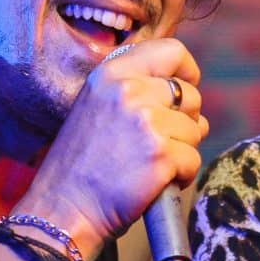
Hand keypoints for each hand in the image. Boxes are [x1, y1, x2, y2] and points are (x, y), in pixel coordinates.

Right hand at [24, 38, 205, 257]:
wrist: (63, 209)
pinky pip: (193, 159)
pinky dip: (182, 175)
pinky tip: (156, 183)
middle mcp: (129, 90)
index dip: (186, 73)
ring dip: (182, 151)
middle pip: (190, 95)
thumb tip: (185, 90)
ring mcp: (146, 121)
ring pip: (196, 130)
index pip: (172, 51)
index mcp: (112, 74)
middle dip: (185, 121)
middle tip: (160, 144)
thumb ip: (134, 90)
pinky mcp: (160, 154)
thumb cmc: (80, 165)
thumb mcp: (97, 107)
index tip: (183, 93)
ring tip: (151, 166)